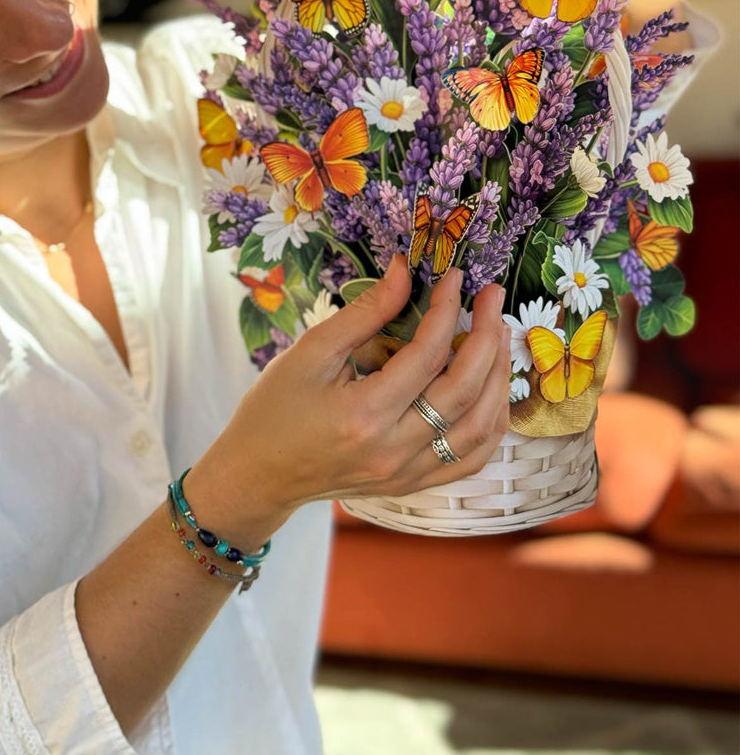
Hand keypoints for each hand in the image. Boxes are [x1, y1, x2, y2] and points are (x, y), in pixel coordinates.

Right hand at [194, 256, 509, 538]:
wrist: (257, 474)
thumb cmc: (274, 409)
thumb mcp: (310, 351)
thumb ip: (365, 312)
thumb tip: (406, 270)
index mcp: (363, 414)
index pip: (427, 354)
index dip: (447, 309)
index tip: (454, 278)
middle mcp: (393, 450)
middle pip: (464, 390)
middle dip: (488, 335)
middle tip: (494, 297)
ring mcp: (407, 473)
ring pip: (480, 427)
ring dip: (498, 377)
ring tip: (498, 335)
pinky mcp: (413, 483)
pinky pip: (472, 456)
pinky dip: (491, 419)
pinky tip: (491, 386)